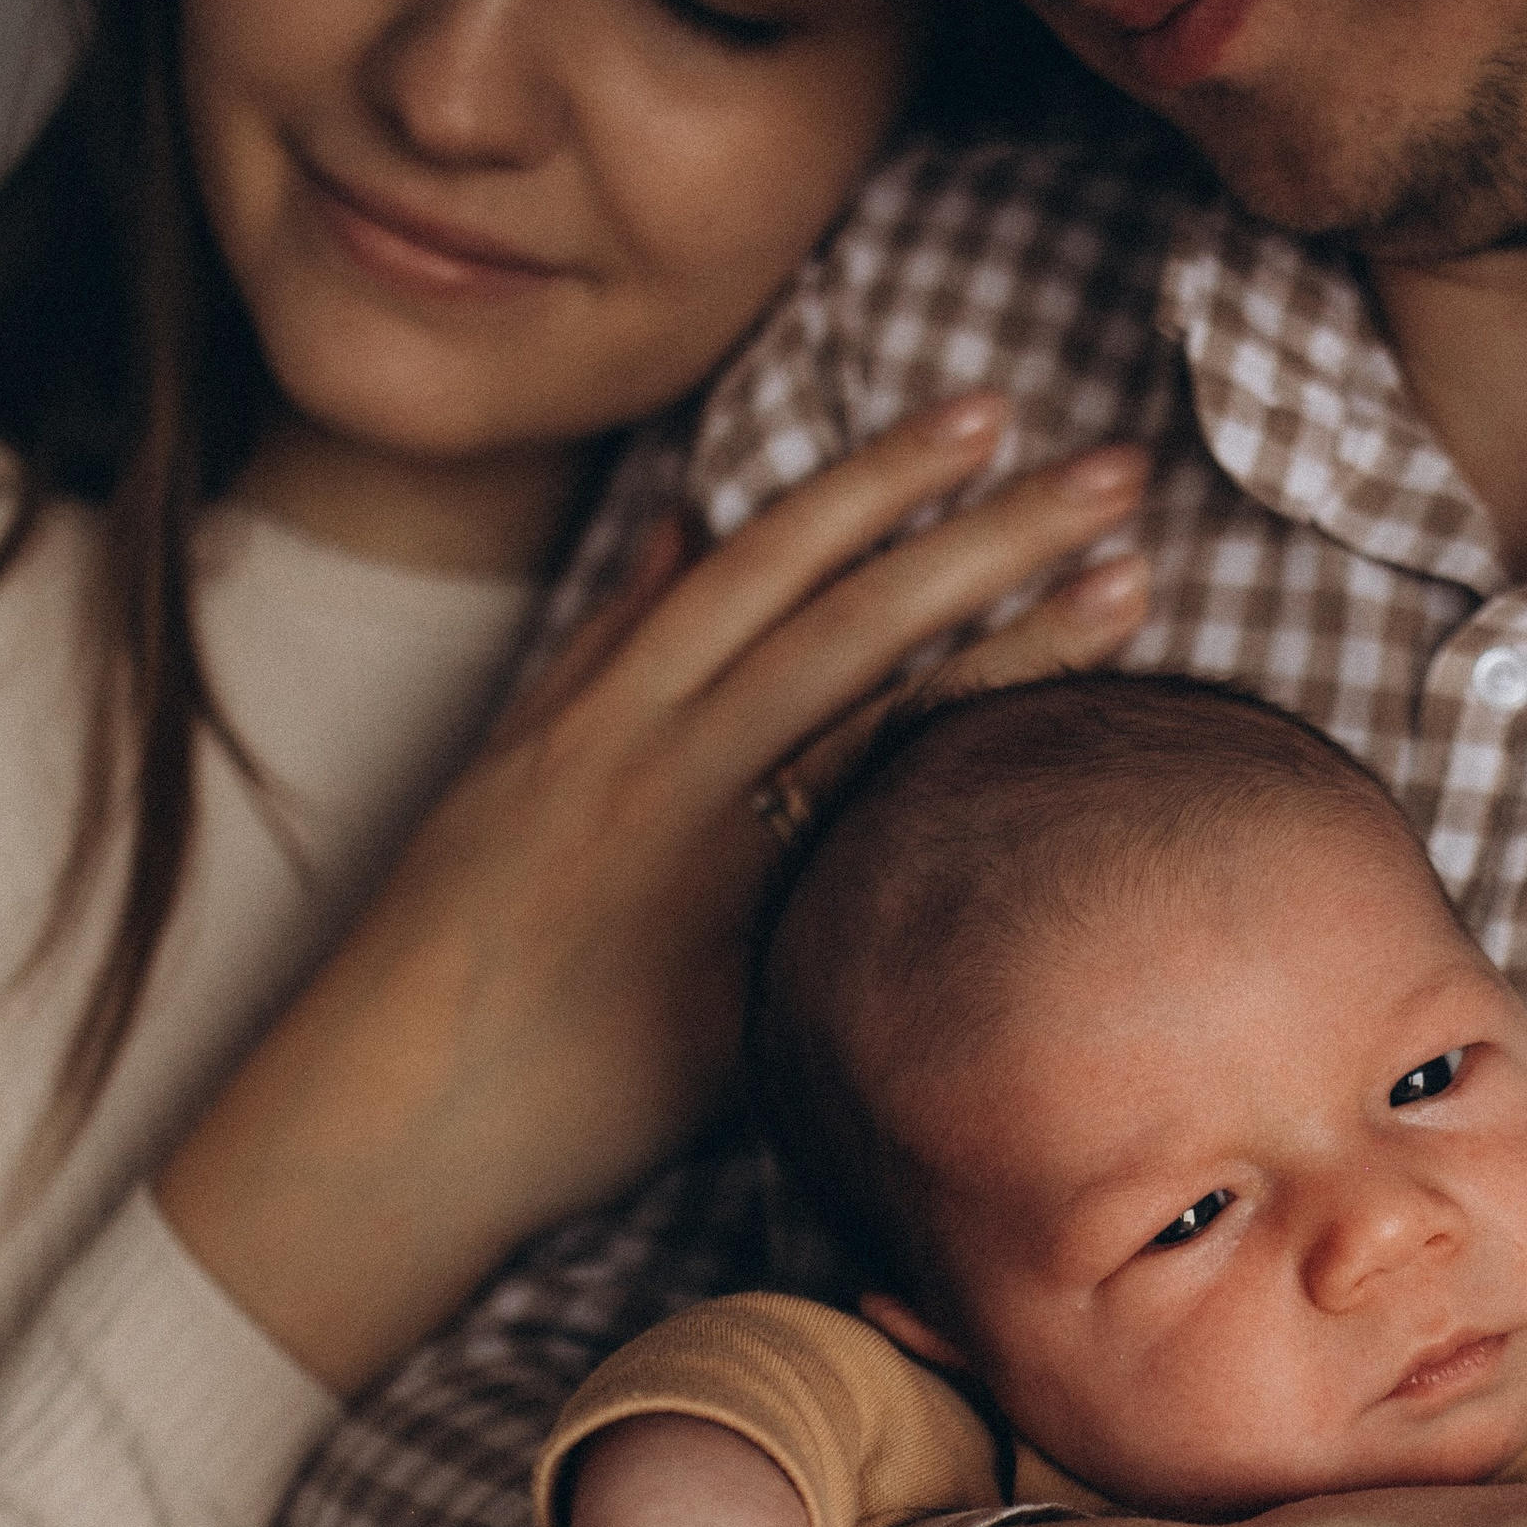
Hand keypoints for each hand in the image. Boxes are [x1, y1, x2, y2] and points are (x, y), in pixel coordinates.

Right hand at [157, 397, 1147, 1392]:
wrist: (393, 1113)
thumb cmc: (448, 944)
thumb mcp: (510, 759)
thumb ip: (606, 638)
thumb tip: (679, 520)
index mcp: (610, 704)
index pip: (772, 556)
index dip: (886, 477)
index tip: (989, 413)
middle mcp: (666, 764)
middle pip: (855, 618)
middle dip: (991, 531)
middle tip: (1118, 467)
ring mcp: (711, 870)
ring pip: (881, 729)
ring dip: (1016, 649)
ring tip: (1133, 580)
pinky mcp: (745, 977)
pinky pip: (870, 879)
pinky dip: (960, 811)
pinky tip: (1057, 763)